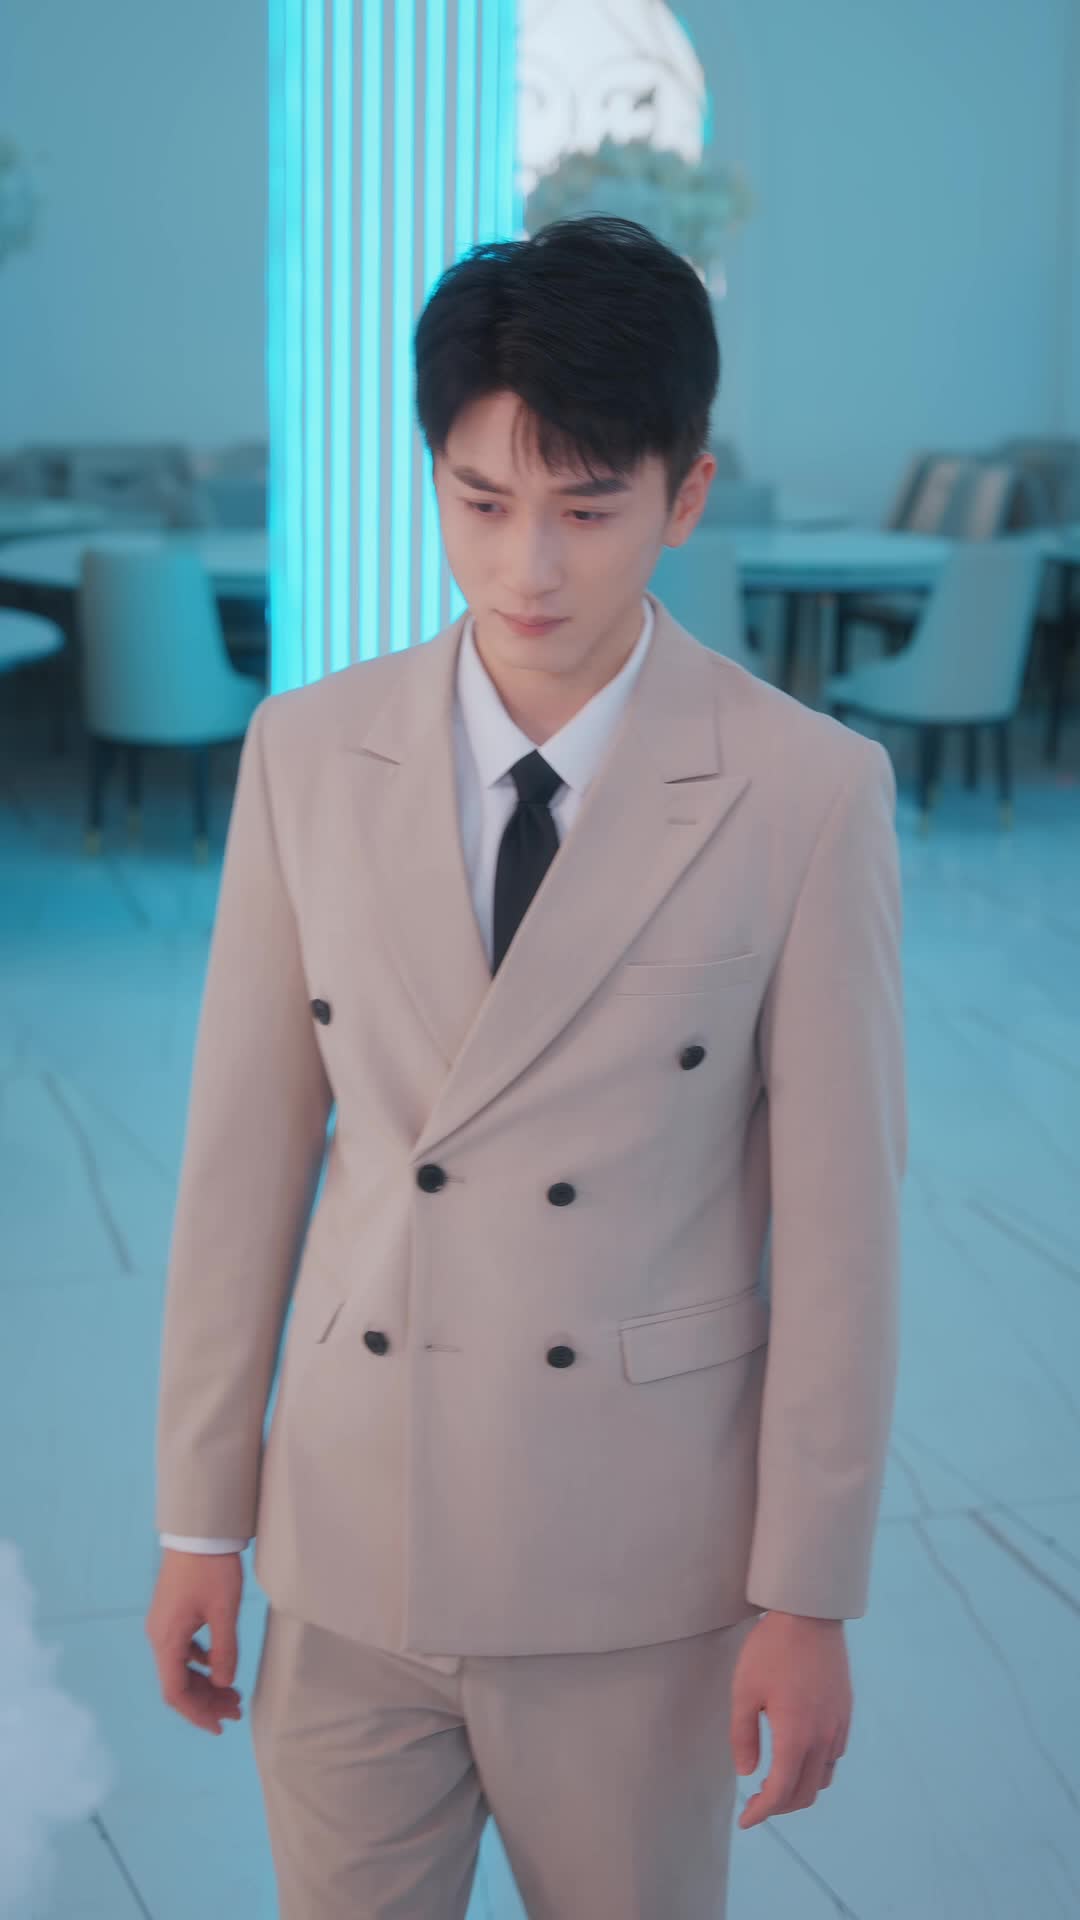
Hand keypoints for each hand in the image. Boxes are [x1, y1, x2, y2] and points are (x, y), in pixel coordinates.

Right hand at [145, 1549, 245, 1735]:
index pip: (176, 1692)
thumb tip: (224, 1683)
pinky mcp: (172, 1615)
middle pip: (178, 1683)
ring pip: (181, 1667)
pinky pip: (183, 1651)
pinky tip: (220, 1665)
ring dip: (205, 1683)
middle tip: (237, 1710)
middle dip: (206, 1701)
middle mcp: (159, 1637)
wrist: (198, 1532)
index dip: (197, 1713)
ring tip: (233, 1693)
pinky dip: (201, 1664)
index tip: (220, 1726)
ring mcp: (164, 1625)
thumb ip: (224, 1651)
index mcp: (167, 1640)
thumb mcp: (224, 1611)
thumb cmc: (211, 1569)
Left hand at [730, 1612, 851, 1827]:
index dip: (762, 1812)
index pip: (781, 1792)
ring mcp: (838, 1726)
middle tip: (756, 1802)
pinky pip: (834, 1757)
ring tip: (775, 1780)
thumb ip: (743, 1736)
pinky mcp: (845, 1712)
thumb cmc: (771, 1650)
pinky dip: (815, 1769)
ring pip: (822, 1777)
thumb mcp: (744, 1691)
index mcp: (796, 1736)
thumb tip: (747, 1772)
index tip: (745, 1820)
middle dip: (779, 1806)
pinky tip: (798, 1754)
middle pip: (805, 1793)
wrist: (810, 1615)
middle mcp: (822, 1737)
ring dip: (799, 1789)